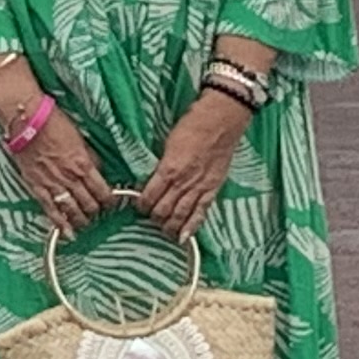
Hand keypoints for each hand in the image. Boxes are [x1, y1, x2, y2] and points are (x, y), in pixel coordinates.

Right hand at [2, 105, 111, 234]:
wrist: (26, 120)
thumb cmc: (54, 124)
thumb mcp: (80, 139)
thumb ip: (90, 158)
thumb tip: (97, 171)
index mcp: (83, 164)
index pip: (103, 191)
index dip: (110, 201)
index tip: (111, 203)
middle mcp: (70, 178)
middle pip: (90, 204)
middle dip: (96, 211)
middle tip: (97, 211)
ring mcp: (53, 184)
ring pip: (73, 211)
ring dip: (82, 220)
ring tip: (85, 222)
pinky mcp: (37, 187)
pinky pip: (51, 210)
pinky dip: (61, 224)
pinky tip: (68, 233)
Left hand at [139, 94, 253, 240]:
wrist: (220, 122)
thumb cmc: (192, 127)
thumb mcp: (168, 144)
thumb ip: (161, 164)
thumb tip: (152, 177)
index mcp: (168, 169)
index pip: (149, 195)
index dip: (141, 205)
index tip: (138, 206)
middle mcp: (183, 182)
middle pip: (163, 210)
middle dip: (154, 218)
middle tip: (150, 219)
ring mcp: (199, 187)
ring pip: (181, 215)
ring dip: (170, 226)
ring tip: (164, 231)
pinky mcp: (213, 189)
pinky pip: (201, 213)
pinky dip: (191, 226)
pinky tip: (184, 237)